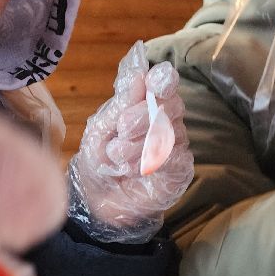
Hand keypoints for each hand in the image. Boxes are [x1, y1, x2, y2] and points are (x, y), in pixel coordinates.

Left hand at [67, 40, 193, 241]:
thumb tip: (139, 75)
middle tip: (123, 128)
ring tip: (117, 156)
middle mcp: (165, 120)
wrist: (95, 200)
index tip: (153, 82)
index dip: (163, 79)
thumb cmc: (97, 159)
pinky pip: (175, 158)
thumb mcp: (100, 130)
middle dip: (144, 115)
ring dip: (139, 144)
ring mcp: (175, 145)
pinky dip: (151, 161)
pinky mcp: (179, 171)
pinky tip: (134, 169)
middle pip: (170, 105)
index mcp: (145, 104)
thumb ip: (120, 104)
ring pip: (170, 132)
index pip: (164, 82)